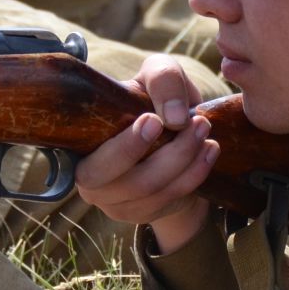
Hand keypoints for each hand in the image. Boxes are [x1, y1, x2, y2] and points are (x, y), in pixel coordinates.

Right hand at [75, 54, 217, 253]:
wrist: (169, 133)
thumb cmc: (152, 99)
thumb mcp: (156, 75)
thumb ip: (162, 79)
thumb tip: (174, 117)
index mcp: (78, 147)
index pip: (90, 163)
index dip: (123, 148)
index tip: (153, 120)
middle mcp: (90, 181)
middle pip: (126, 183)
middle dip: (165, 155)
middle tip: (196, 124)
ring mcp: (115, 203)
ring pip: (151, 191)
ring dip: (185, 160)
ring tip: (205, 129)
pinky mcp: (141, 214)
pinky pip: (169, 199)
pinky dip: (194, 174)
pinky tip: (210, 150)